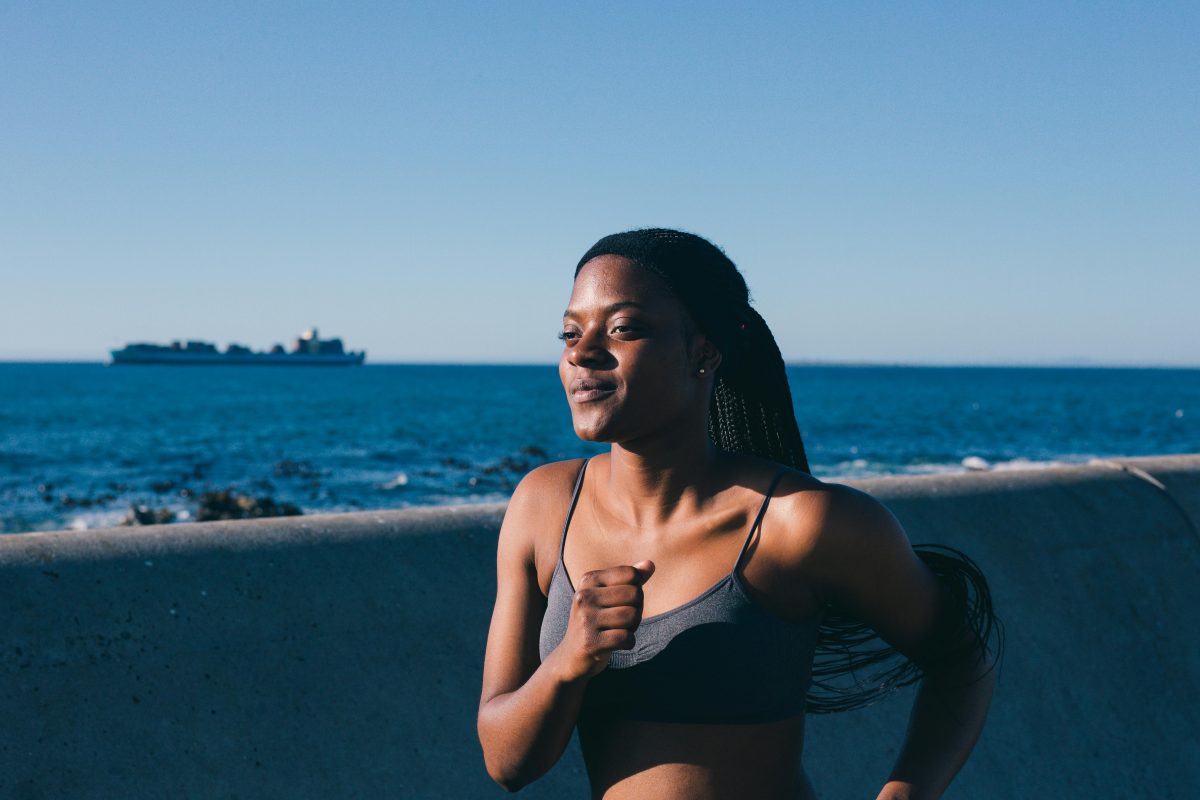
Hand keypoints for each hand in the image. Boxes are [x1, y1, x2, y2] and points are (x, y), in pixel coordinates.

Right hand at [555, 560, 654, 680]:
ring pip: (632, 616)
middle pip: (634, 594)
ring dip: (633, 627)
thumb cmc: (595, 621)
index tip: (624, 602)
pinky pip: (626, 638)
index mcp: (588, 580)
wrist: (570, 656)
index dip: (636, 589)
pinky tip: (618, 644)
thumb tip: (651, 564)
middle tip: (624, 620)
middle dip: (637, 609)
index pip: (631, 574)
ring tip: (619, 631)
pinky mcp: (590, 642)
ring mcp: (585, 619)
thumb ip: (630, 579)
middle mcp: (584, 596)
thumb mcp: (608, 595)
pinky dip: (629, 642)